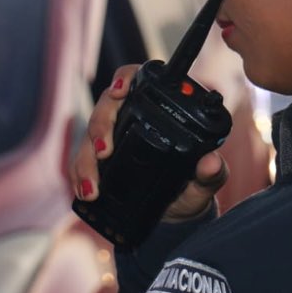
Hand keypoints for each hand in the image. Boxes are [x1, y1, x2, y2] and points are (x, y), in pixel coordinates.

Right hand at [68, 64, 228, 221]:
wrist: (177, 214)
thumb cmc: (194, 186)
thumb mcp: (206, 181)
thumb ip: (212, 171)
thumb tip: (211, 162)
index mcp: (160, 109)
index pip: (138, 79)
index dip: (125, 78)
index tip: (119, 91)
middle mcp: (132, 117)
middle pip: (106, 106)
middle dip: (100, 126)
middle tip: (105, 151)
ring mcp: (113, 137)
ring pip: (89, 136)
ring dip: (86, 159)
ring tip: (92, 186)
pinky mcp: (99, 160)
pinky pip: (81, 160)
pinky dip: (79, 176)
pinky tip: (83, 191)